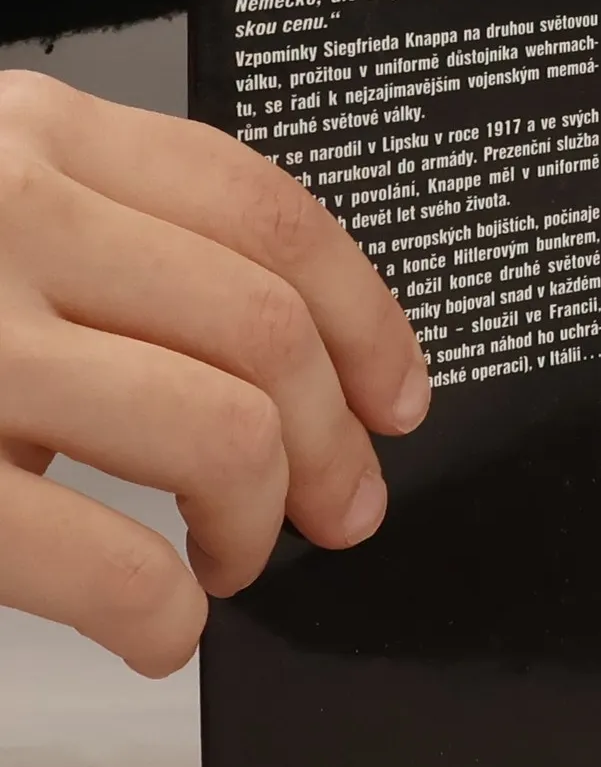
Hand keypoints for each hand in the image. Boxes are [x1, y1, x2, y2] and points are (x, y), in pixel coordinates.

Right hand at [0, 73, 428, 676]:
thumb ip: (99, 242)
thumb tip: (289, 363)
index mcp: (28, 135)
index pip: (266, 210)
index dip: (366, 318)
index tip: (397, 398)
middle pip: (267, 333)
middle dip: (338, 447)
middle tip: (340, 512)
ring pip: (221, 436)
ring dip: (258, 527)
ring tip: (226, 564)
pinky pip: (108, 563)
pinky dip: (167, 616)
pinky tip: (158, 630)